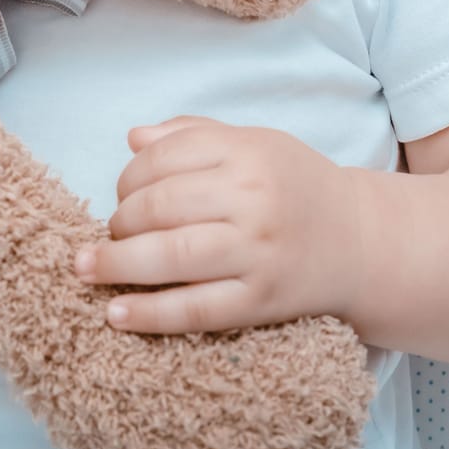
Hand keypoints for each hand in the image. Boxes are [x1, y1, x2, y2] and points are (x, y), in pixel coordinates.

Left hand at [73, 116, 367, 334]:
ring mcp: (257, 252)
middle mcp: (253, 199)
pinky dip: (150, 314)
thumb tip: (133, 138)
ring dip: (116, 265)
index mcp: (248, 152)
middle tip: (109, 235)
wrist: (361, 241)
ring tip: (87, 269)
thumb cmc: (297, 188)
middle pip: (159, 206)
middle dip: (119, 223)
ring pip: (170, 257)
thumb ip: (196, 135)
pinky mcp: (261, 301)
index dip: (127, 178)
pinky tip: (116, 314)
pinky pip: (195, 310)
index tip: (120, 196)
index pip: (163, 159)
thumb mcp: (256, 144)